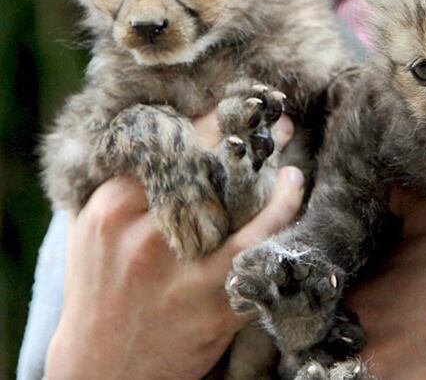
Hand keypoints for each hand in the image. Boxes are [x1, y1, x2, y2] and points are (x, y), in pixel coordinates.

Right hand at [44, 113, 301, 379]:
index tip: (230, 106)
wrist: (102, 371)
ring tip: (283, 135)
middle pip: (204, 160)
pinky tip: (295, 183)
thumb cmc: (103, 293)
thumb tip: (174, 135)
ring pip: (236, 191)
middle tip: (265, 113)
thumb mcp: (95, 233)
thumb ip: (128, 187)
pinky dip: (285, 204)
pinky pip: (261, 237)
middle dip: (239, 130)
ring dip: (267, 158)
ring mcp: (182, 263)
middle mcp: (143, 230)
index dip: (206, 120)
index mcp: (111, 207)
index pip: (165, 142)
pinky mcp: (215, 295)